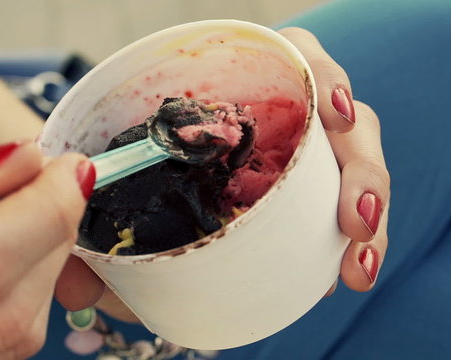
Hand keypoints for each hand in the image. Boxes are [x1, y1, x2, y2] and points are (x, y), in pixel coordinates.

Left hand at [54, 27, 390, 319]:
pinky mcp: (311, 196)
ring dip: (370, 220)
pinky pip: (345, 213)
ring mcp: (306, 157)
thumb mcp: (125, 167)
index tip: (331, 115)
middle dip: (364, 173)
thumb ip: (101, 202)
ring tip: (357, 270)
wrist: (152, 177)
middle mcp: (288, 117)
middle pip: (348, 126)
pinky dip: (351, 244)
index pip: (303, 61)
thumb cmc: (140, 163)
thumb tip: (80, 260)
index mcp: (250, 87)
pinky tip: (343, 275)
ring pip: (356, 173)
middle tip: (356, 224)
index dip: (327, 79)